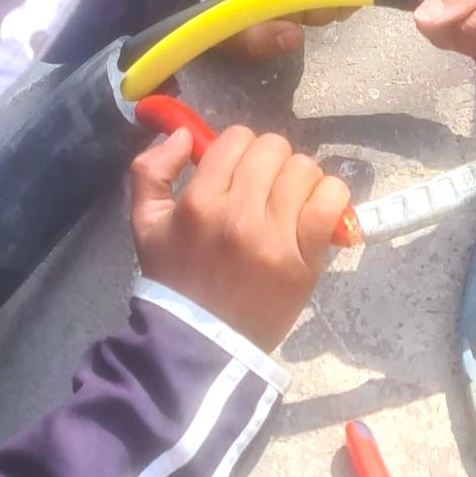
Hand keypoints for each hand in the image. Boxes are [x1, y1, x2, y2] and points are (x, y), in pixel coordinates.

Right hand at [130, 123, 352, 352]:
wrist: (202, 342)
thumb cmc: (176, 279)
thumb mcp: (145, 223)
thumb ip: (150, 171)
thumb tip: (183, 134)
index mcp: (200, 202)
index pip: (237, 138)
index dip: (239, 148)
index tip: (238, 171)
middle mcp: (238, 215)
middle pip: (273, 148)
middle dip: (269, 161)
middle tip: (264, 187)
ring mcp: (275, 238)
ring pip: (304, 169)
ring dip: (298, 179)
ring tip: (288, 203)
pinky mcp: (305, 259)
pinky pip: (330, 202)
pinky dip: (329, 196)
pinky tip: (315, 209)